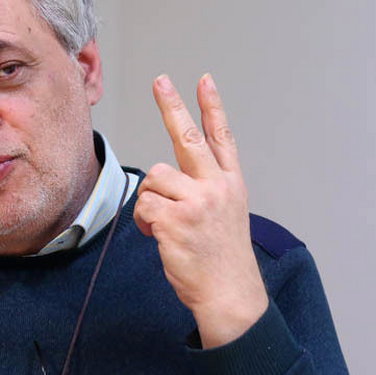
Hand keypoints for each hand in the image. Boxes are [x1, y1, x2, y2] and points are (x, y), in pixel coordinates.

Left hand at [134, 74, 269, 347]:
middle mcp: (216, 187)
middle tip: (160, 81)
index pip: (222, 137)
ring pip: (154, 178)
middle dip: (172, 107)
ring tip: (163, 223)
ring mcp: (197, 202)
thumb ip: (206, 190)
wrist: (230, 294)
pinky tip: (158, 236)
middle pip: (188, 138)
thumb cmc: (222, 259)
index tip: (204, 80)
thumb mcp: (227, 215)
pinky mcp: (175, 219)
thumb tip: (166, 179)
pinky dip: (144, 221)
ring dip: (150, 200)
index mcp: (231, 184)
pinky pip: (144, 205)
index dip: (212, 107)